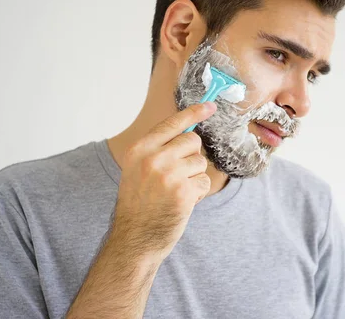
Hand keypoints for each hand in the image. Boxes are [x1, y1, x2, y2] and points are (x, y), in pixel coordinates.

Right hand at [111, 102, 216, 260]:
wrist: (134, 238)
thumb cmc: (139, 203)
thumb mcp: (137, 169)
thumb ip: (158, 149)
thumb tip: (190, 132)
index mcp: (140, 149)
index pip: (171, 123)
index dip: (193, 112)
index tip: (210, 105)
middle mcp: (153, 158)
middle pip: (192, 140)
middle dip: (191, 156)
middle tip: (176, 175)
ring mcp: (168, 175)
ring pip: (200, 162)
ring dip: (194, 177)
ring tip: (175, 192)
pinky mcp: (183, 193)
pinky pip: (204, 181)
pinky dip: (198, 193)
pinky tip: (181, 203)